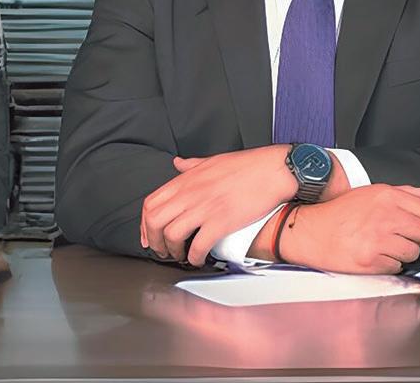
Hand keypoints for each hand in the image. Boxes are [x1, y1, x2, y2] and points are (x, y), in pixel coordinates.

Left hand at [141, 145, 297, 265]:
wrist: (274, 170)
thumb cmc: (247, 166)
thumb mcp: (212, 160)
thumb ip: (191, 165)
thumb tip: (178, 164)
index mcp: (186, 180)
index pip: (150, 203)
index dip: (145, 225)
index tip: (149, 236)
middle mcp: (190, 193)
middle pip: (155, 222)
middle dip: (154, 241)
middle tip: (162, 251)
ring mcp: (205, 208)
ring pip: (171, 235)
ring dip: (173, 251)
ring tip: (180, 256)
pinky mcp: (221, 221)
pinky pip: (198, 245)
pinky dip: (194, 257)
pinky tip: (199, 259)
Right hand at [280, 184, 419, 273]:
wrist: (311, 232)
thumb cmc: (339, 213)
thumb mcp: (371, 194)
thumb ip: (403, 193)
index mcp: (387, 196)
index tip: (411, 224)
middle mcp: (385, 216)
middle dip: (415, 238)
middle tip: (399, 238)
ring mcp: (379, 240)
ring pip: (413, 252)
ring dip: (402, 253)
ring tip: (385, 248)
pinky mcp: (371, 261)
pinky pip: (396, 267)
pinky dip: (389, 265)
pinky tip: (375, 257)